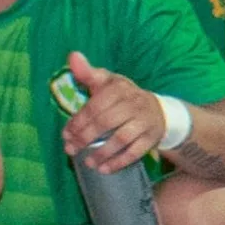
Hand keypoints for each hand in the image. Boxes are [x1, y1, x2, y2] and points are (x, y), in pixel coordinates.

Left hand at [59, 52, 176, 172]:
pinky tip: (104, 169)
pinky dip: (119, 162)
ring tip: (87, 162)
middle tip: (70, 149)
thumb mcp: (108, 82)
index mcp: (119, 88)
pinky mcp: (151, 138)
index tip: (65, 134)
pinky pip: (135, 152)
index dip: (78, 122)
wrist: (158, 111)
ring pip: (121, 139)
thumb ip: (88, 72)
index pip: (95, 106)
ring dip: (102, 152)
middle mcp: (134, 103)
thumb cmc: (124, 96)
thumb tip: (72, 55)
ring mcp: (144, 122)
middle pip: (106, 123)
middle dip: (85, 138)